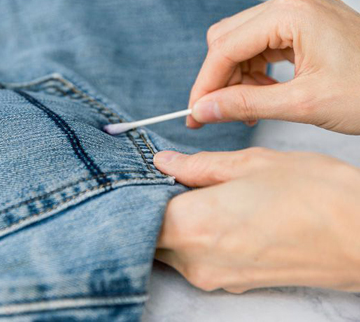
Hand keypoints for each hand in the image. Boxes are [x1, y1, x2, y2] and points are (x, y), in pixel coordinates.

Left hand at [153, 148, 359, 292]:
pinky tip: (215, 214)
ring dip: (172, 224)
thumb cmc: (314, 195)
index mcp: (193, 225)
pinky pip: (196, 261)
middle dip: (147, 208)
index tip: (135, 173)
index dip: (132, 190)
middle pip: (148, 234)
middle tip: (161, 179)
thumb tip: (162, 162)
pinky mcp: (233, 284)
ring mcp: (215, 277)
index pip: (135, 212)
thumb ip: (196, 166)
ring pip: (170, 249)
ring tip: (191, 192)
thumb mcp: (250, 164)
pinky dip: (194, 239)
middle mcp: (196, 260)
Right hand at [186, 0, 359, 133]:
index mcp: (292, 12)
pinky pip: (264, 40)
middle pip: (229, 38)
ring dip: (238, 75)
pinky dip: (257, 68)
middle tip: (216, 115)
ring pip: (243, 40)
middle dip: (220, 78)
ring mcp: (301, 4)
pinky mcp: (306, 16)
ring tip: (249, 109)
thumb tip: (201, 111)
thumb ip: (245, 105)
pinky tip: (265, 92)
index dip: (206, 83)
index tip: (194, 114)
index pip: (226, 46)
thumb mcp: (304, 105)